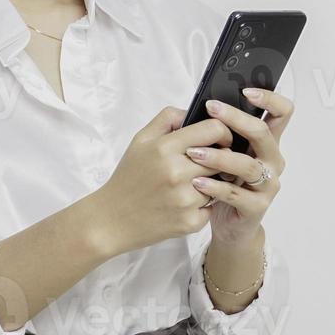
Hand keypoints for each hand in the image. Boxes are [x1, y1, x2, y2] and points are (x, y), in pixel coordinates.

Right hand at [90, 106, 235, 254]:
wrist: (112, 220)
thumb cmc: (128, 179)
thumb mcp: (140, 140)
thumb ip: (168, 119)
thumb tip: (194, 112)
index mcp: (164, 148)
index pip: (213, 130)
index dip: (223, 132)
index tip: (221, 139)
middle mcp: (176, 173)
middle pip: (222, 158)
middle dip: (217, 160)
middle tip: (203, 165)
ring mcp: (185, 199)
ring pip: (219, 183)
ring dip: (210, 184)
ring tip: (186, 187)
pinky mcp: (190, 222)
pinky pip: (212, 207)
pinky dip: (201, 205)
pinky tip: (182, 205)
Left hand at [185, 87, 291, 246]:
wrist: (231, 226)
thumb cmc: (225, 184)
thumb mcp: (226, 154)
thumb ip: (223, 133)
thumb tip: (205, 107)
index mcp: (267, 143)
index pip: (282, 113)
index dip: (269, 98)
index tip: (245, 90)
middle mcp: (272, 161)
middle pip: (262, 133)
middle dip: (235, 118)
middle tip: (210, 109)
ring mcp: (267, 185)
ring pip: (248, 165)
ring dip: (219, 157)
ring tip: (193, 153)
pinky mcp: (257, 207)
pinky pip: (236, 194)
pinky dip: (215, 187)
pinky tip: (197, 182)